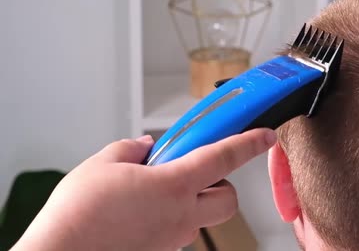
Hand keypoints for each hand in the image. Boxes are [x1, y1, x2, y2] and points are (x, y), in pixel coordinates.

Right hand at [11, 128, 276, 250]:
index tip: (265, 135)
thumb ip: (131, 150)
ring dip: (192, 201)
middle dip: (220, 183)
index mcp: (173, 185)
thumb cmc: (77, 215)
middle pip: (228, 199)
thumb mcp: (103, 164)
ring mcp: (173, 238)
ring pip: (202, 216)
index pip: (224, 158)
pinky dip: (170, 217)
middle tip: (192, 171)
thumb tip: (145, 147)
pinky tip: (141, 211)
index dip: (249, 143)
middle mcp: (180, 215)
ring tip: (156, 190)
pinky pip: (177, 231)